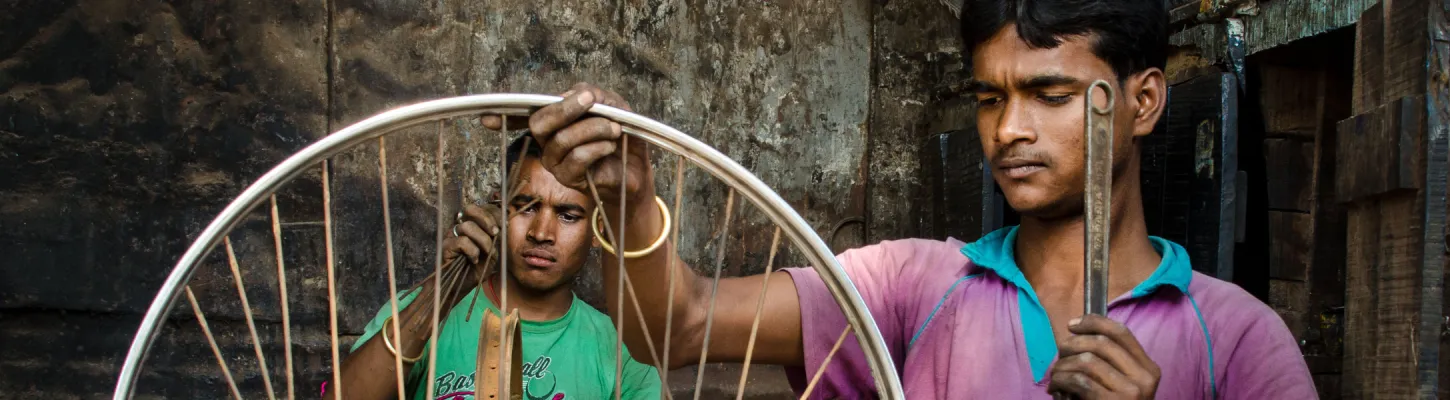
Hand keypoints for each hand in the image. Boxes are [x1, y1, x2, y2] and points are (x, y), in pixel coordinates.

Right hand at [441, 203, 503, 290]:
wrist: (461, 286)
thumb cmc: (476, 269)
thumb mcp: (492, 252)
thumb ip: (496, 237)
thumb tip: (502, 223)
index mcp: (472, 224)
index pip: (482, 207)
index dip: (494, 213)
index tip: (504, 225)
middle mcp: (460, 226)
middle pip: (470, 209)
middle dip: (487, 219)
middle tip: (495, 233)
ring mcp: (451, 235)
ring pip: (468, 226)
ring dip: (482, 240)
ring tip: (484, 253)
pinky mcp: (446, 246)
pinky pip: (462, 242)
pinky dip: (472, 251)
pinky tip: (473, 260)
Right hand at [484, 82, 652, 206]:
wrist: (636, 170)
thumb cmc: (621, 135)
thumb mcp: (613, 105)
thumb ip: (593, 93)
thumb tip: (571, 92)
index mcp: (554, 120)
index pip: (523, 115)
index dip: (503, 115)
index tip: (485, 117)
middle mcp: (548, 140)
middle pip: (539, 122)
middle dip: (565, 109)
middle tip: (591, 100)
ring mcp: (555, 161)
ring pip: (561, 139)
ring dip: (593, 128)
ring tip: (614, 129)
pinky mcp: (568, 178)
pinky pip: (576, 158)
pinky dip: (597, 147)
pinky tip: (610, 146)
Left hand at [1047, 314, 1160, 398]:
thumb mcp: (1123, 384)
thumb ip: (1109, 361)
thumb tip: (1077, 332)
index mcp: (1149, 369)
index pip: (1121, 332)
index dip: (1094, 322)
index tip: (1072, 324)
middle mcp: (1144, 379)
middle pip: (1100, 343)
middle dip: (1072, 345)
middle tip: (1059, 355)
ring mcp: (1131, 392)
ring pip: (1086, 360)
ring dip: (1062, 366)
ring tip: (1056, 376)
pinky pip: (1079, 381)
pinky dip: (1061, 381)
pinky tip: (1056, 389)